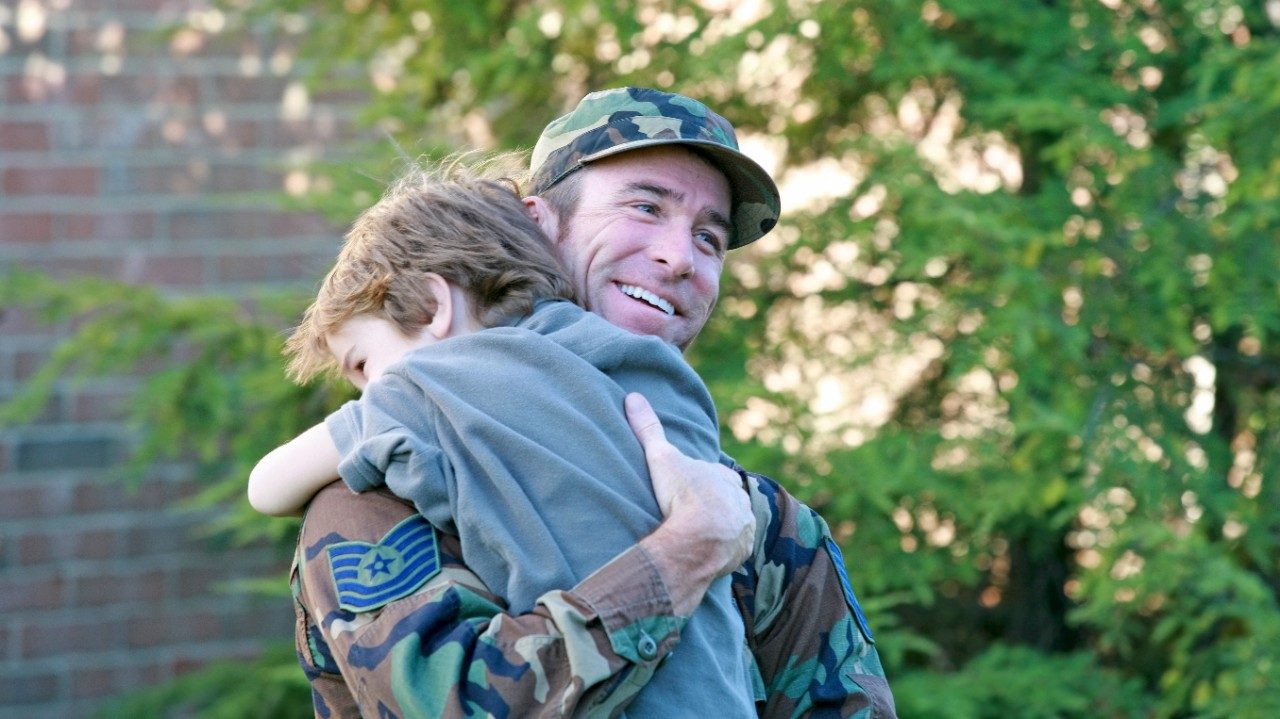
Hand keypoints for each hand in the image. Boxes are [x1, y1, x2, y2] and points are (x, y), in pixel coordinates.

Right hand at [625, 392, 755, 614]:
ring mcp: (744, 527)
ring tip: (699, 536)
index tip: (690, 485)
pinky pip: (734, 549)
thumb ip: (648, 428)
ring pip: (734, 524)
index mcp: (725, 477)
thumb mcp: (661, 458)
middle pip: (727, 500)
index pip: (716, 475)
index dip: (703, 479)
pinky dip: (724, 550)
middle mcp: (740, 500)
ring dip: (721, 528)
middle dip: (715, 504)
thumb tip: (633, 396)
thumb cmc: (683, 495)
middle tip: (693, 512)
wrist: (699, 538)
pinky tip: (708, 553)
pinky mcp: (742, 551)